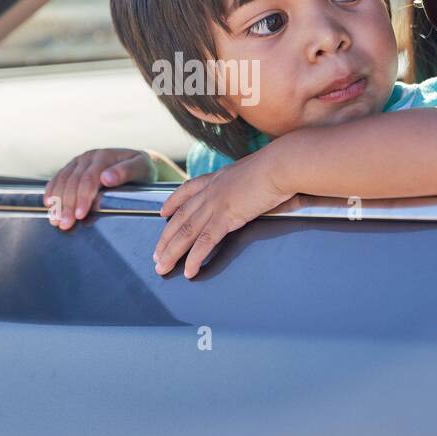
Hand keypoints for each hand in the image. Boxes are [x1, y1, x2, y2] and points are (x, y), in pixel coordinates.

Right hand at [44, 148, 154, 229]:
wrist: (139, 163)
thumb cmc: (141, 169)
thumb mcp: (140, 168)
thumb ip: (125, 172)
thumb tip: (106, 178)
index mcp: (104, 156)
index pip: (89, 179)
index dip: (83, 198)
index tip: (80, 215)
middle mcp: (89, 157)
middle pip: (73, 182)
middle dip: (67, 205)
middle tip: (64, 224)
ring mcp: (80, 162)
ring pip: (63, 180)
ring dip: (57, 201)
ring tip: (55, 219)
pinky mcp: (74, 167)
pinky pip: (59, 177)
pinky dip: (52, 190)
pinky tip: (48, 203)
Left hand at [154, 150, 293, 278]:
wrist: (280, 164)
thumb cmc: (276, 166)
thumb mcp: (253, 170)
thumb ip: (244, 181)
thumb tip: (250, 185)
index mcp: (217, 178)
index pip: (187, 190)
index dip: (172, 202)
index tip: (161, 212)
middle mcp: (211, 191)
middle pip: (180, 217)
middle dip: (165, 239)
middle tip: (156, 255)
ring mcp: (216, 204)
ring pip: (186, 232)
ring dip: (172, 252)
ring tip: (162, 268)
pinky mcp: (226, 216)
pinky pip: (205, 241)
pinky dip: (195, 258)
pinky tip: (189, 270)